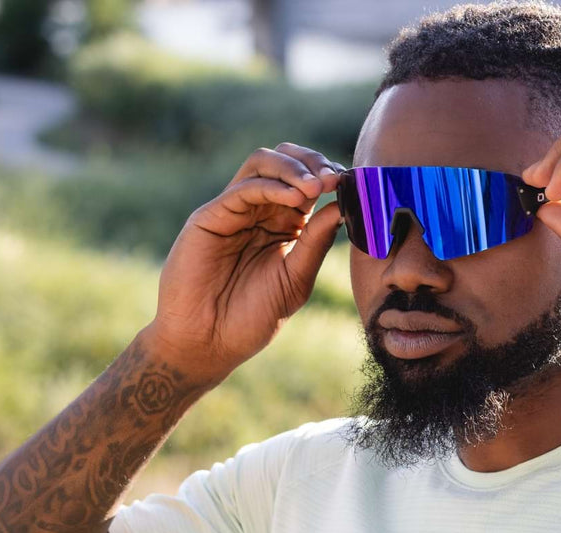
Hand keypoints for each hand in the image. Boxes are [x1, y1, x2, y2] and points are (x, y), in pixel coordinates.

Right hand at [144, 143, 344, 384]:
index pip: (308, 182)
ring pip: (262, 163)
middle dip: (313, 162)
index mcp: (283, 224)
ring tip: (316, 185)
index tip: (352, 184)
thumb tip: (342, 207)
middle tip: (334, 177)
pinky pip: (243, 188)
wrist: (209, 343)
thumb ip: (316, 243)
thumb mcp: (296, 279)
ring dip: (294, 167)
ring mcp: (234, 210)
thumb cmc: (252, 317)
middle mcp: (259, 210)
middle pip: (285, 161)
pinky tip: (295, 199)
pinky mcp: (210, 217)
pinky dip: (272, 186)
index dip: (329, 177)